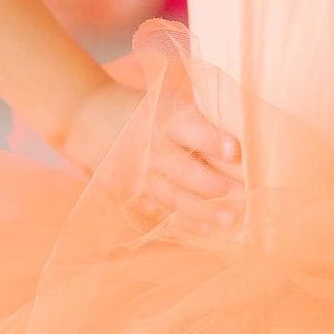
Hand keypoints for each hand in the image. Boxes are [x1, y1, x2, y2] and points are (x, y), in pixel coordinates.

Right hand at [57, 72, 243, 229]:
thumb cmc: (144, 109)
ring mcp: (140, 174)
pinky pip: (160, 212)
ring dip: (203, 211)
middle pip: (184, 170)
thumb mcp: (167, 102)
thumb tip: (247, 138)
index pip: (190, 128)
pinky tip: (207, 232)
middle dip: (215, 185)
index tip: (234, 149)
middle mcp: (153, 147)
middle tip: (244, 196)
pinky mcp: (131, 194)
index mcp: (165, 118)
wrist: (86, 117)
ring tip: (230, 221)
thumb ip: (200, 119)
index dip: (212, 138)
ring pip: (174, 196)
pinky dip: (184, 223)